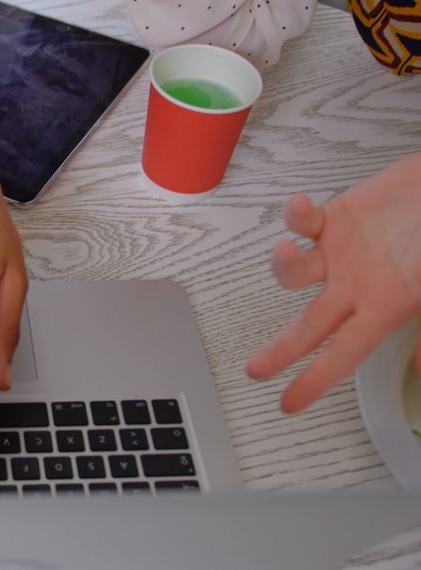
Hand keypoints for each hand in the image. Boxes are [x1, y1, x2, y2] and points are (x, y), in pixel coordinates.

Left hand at [247, 152, 420, 412]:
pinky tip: (300, 207)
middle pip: (307, 326)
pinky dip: (294, 215)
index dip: (316, 380)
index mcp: (384, 308)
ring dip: (283, 265)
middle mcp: (355, 286)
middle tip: (255, 371)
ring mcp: (340, 254)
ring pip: (293, 272)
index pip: (345, 354)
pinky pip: (301, 221)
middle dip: (281, 350)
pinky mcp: (334, 218)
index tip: (289, 406)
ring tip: (286, 251)